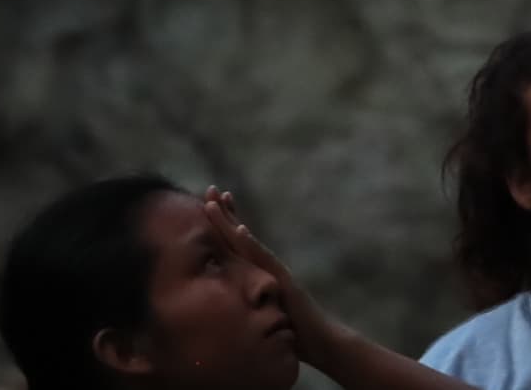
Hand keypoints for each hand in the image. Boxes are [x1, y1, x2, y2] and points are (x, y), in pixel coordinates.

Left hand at [203, 191, 336, 365]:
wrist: (320, 340)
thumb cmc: (293, 331)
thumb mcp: (265, 311)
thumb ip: (254, 299)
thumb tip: (235, 298)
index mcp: (261, 272)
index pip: (240, 243)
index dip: (227, 221)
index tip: (213, 201)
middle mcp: (267, 266)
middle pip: (241, 235)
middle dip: (225, 213)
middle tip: (210, 189)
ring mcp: (274, 271)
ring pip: (247, 243)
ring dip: (230, 222)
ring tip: (216, 202)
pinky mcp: (282, 281)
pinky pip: (263, 261)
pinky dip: (251, 245)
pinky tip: (240, 231)